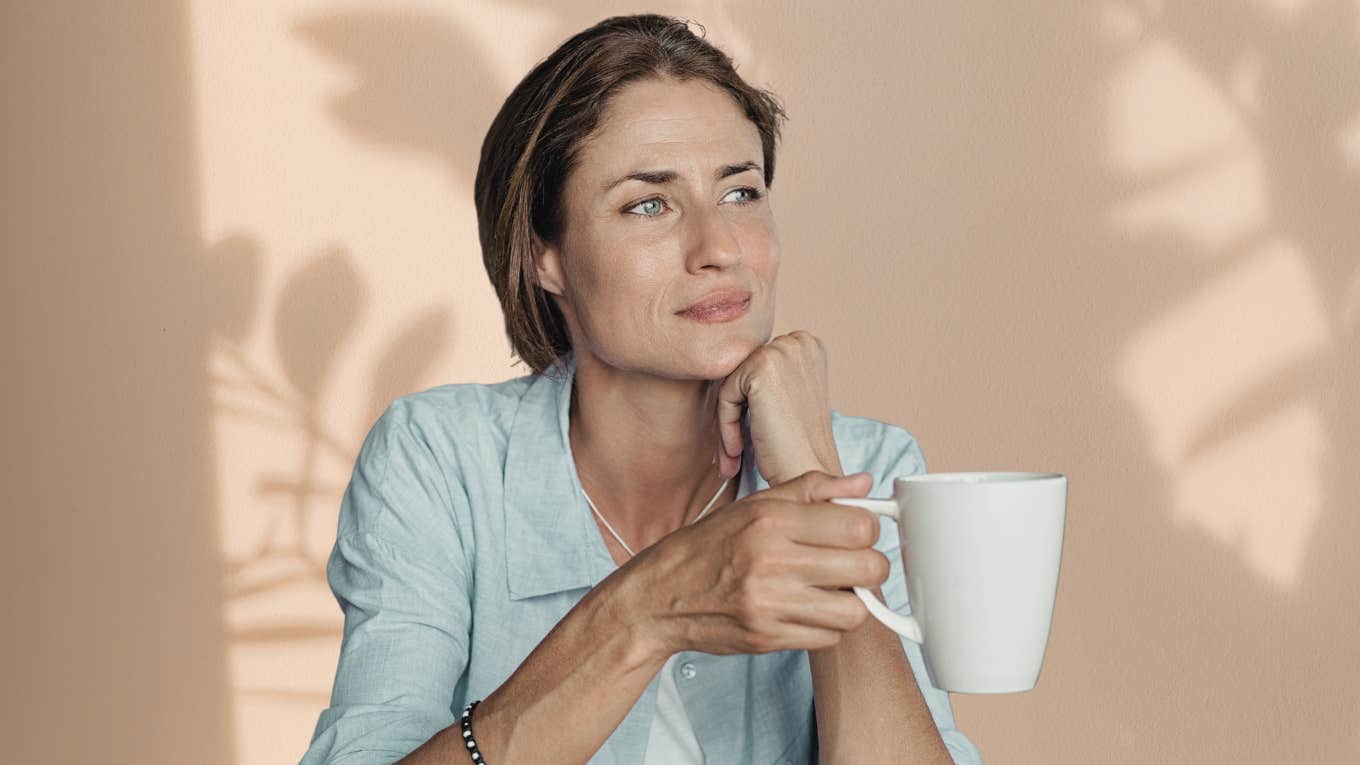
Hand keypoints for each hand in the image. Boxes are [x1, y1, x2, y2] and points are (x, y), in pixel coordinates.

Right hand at [619, 471, 886, 656]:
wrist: (661, 595)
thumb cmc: (710, 545)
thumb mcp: (756, 504)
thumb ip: (812, 490)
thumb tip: (863, 484)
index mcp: (772, 520)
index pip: (859, 526)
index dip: (867, 529)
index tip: (855, 533)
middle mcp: (772, 561)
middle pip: (867, 568)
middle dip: (868, 565)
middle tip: (851, 563)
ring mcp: (770, 604)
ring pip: (855, 610)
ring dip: (850, 601)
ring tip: (829, 589)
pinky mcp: (768, 638)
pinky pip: (828, 638)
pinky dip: (826, 626)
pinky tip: (806, 609)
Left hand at [716, 331, 840, 484]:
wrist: (809, 474)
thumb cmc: (798, 446)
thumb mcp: (788, 398)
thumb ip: (769, 375)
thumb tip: (726, 361)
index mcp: (808, 345)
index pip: (756, 366)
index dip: (749, 404)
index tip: (750, 436)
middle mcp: (799, 341)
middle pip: (742, 373)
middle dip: (736, 412)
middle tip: (736, 452)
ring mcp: (782, 351)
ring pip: (731, 384)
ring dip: (728, 423)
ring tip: (734, 455)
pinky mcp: (763, 367)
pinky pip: (725, 395)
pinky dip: (726, 427)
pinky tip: (737, 452)